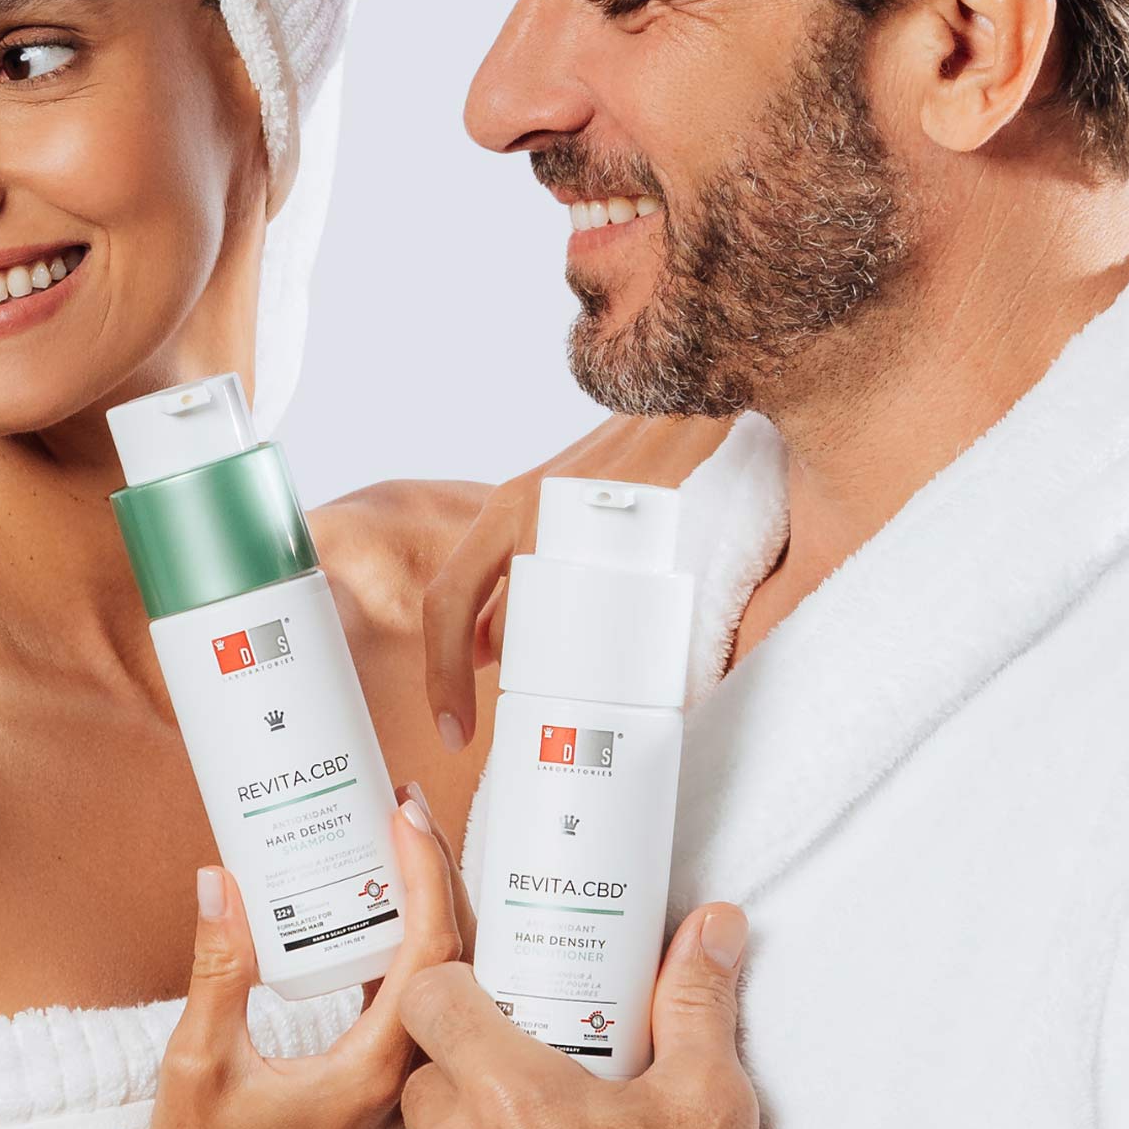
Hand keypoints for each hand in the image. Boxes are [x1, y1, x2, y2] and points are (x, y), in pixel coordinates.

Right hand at [131, 786, 466, 1128]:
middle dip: (438, 875)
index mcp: (376, 1072)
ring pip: (442, 989)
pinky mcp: (378, 1105)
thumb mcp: (197, 1065)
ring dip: (426, 914)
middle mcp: (405, 1085)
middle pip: (455, 959)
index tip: (403, 812)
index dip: (424, 870)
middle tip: (408, 810)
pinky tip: (372, 924)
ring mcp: (398, 1098)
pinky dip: (406, 958)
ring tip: (397, 850)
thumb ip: (217, 971)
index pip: (431, 950)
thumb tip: (218, 880)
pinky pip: (415, 1016)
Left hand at [425, 413, 733, 748]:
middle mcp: (535, 510)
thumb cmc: (623, 473)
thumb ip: (516, 571)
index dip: (441, 676)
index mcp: (506, 510)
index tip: (451, 730)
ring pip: (570, 632)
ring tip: (619, 657)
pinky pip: (632, 613)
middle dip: (536, 678)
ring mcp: (591, 517)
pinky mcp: (647, 523)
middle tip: (562, 698)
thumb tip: (486, 649)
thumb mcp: (551, 511)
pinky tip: (662, 636)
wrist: (687, 397)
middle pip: (513, 634)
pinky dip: (642, 642)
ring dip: (587, 662)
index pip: (447, 601)